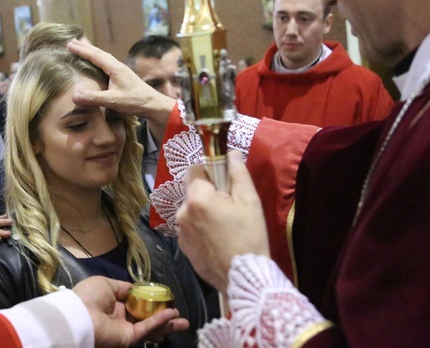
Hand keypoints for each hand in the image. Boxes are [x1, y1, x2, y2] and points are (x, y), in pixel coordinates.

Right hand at [67, 39, 175, 127]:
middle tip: (72, 41)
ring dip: (92, 52)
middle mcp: (118, 66)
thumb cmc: (135, 102)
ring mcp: (121, 71)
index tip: (69, 44)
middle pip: (99, 53)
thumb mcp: (113, 101)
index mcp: (115, 68)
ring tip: (82, 48)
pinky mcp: (123, 76)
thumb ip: (94, 98)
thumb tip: (74, 95)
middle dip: (85, 47)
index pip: (95, 56)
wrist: (153, 104)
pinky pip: (107, 63)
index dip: (81, 50)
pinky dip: (98, 59)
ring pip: (104, 57)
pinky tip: (98, 63)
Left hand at [73, 276, 188, 346]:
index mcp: (113, 304)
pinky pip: (146, 329)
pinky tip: (172, 316)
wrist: (78, 316)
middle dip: (163, 316)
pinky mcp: (129, 338)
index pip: (135, 303)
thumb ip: (124, 287)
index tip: (162, 296)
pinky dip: (159, 322)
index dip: (149, 300)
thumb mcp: (106, 284)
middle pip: (146, 317)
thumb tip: (136, 288)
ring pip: (151, 327)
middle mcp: (121, 318)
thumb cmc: (89, 296)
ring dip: (167, 324)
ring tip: (183, 321)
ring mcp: (125, 330)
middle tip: (178, 313)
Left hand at [176, 151, 268, 290]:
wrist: (243, 277)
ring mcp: (180, 231)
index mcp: (197, 197)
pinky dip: (200, 228)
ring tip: (224, 226)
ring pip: (191, 209)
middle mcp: (182, 212)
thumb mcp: (249, 200)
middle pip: (193, 190)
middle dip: (208, 193)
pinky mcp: (183, 247)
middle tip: (229, 208)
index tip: (225, 184)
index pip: (195, 170)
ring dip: (203, 211)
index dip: (210, 172)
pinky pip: (190, 227)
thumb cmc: (249, 236)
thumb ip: (238, 172)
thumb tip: (231, 152)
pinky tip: (217, 239)